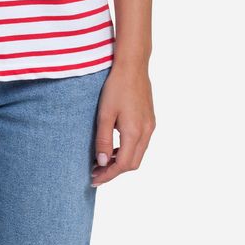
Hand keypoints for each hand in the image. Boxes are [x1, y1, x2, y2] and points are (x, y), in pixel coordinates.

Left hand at [91, 62, 155, 186]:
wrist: (132, 65)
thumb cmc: (116, 86)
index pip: (123, 165)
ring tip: (103, 161)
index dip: (108, 175)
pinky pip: (141, 143)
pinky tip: (115, 146)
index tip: (94, 179)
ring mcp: (150, 125)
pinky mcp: (149, 119)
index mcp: (135, 132)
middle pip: (133, 163)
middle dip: (115, 171)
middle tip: (96, 172)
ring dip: (121, 161)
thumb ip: (104, 139)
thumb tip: (102, 163)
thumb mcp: (104, 113)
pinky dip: (128, 150)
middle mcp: (146, 132)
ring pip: (138, 154)